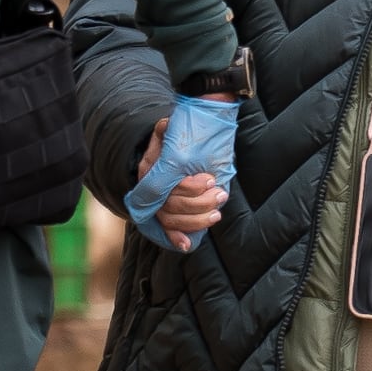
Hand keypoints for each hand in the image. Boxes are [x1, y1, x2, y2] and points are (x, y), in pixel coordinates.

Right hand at [127, 93, 237, 252]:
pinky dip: (176, 236)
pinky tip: (188, 244)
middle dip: (199, 204)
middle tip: (221, 194)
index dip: (188, 188)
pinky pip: (166, 227)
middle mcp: (150, 184)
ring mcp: (158, 196)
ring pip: (170, 219)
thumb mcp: (177, 127)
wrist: (196, 129)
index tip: (210, 180)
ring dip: (196, 220)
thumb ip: (168, 129)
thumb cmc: (190, 129)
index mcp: (150, 166)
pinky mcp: (167, 207)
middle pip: (170, 205)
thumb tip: (165, 126)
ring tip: (217, 212)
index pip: (163, 186)